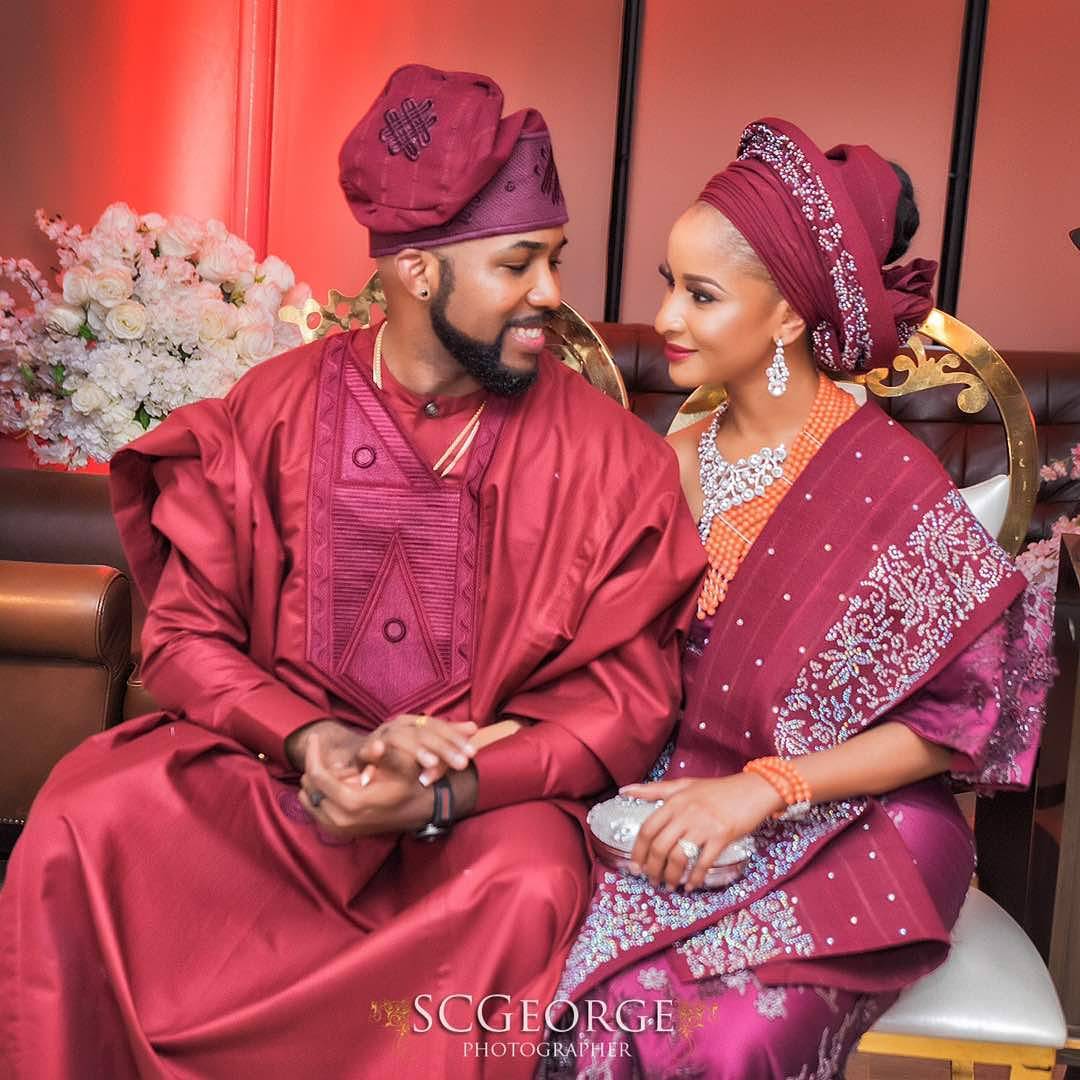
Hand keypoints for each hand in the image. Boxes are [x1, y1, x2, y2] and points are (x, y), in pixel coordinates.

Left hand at [297, 728, 473, 837]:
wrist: (417, 812)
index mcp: (352, 802)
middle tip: (343, 760)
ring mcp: (337, 829)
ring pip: (308, 798)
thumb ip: (384, 755)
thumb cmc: (409, 785)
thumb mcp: (401, 766)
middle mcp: (339, 820)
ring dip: (319, 781)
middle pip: (309, 786)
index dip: (313, 752)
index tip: (315, 736)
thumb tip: (377, 745)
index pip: (317, 775)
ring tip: (344, 773)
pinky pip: (314, 809)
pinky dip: (320, 793)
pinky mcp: (336, 832)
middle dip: (320, 767)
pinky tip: (340, 784)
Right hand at [357, 713, 478, 787]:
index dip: (455, 738)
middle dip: (444, 748)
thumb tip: (474, 728)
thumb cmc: (397, 751)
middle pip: (423, 733)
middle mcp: (396, 726)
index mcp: (412, 723)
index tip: (473, 752)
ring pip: (399, 739)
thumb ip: (448, 738)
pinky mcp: (362, 752)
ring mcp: (378, 737)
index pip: (437, 726)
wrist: (360, 755)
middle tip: (462, 763)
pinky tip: (380, 752)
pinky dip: (373, 751)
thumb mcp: (425, 744)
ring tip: (432, 764)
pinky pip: (367, 751)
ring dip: (416, 751)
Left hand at [620, 773, 783, 891]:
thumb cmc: (717, 789)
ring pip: (678, 857)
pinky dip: (694, 878)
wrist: (753, 790)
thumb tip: (624, 790)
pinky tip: (690, 886)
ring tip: (669, 885)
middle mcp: (685, 813)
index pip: (648, 829)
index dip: (639, 850)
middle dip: (652, 868)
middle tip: (651, 880)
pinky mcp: (721, 837)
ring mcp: (704, 825)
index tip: (635, 865)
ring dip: (670, 876)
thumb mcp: (684, 785)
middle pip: (660, 846)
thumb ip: (653, 789)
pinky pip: (703, 863)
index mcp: (674, 801)